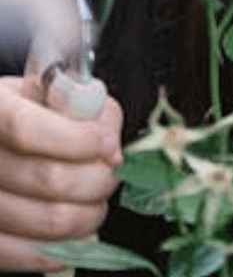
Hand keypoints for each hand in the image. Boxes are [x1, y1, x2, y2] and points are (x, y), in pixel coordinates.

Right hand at [0, 76, 121, 271]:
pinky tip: (79, 233)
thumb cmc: (32, 110)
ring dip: (89, 214)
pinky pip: (25, 255)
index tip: (107, 145)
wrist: (2, 139)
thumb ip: (83, 102)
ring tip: (97, 201)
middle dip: (97, 179)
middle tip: (110, 174)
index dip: (76, 140)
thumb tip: (108, 143)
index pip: (27, 129)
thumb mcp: (51, 89)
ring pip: (47, 221)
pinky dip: (64, 247)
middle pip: (47, 179)